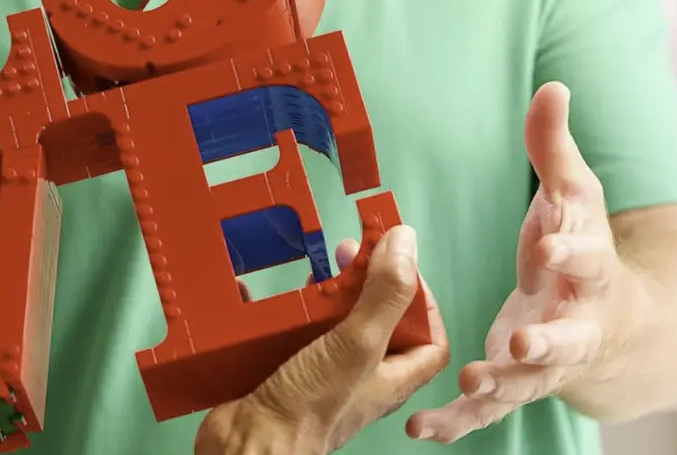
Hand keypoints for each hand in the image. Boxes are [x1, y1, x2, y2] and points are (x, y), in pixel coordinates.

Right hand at [196, 226, 449, 454]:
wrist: (250, 446)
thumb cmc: (310, 409)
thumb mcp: (358, 344)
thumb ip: (386, 295)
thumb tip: (406, 241)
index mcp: (390, 376)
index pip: (427, 337)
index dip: (421, 299)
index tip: (399, 262)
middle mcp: (358, 376)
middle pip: (374, 323)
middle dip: (365, 284)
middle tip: (348, 253)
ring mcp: (318, 375)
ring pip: (327, 326)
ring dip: (320, 295)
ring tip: (310, 269)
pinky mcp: (279, 371)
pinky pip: (280, 333)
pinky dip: (271, 310)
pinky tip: (257, 291)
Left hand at [407, 82, 637, 442]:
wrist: (612, 321)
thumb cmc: (582, 247)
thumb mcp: (575, 195)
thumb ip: (555, 148)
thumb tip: (553, 87)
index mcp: (589, 272)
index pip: (589, 260)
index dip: (571, 251)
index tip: (549, 244)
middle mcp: (574, 323)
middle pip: (569, 338)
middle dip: (549, 342)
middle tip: (525, 342)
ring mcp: (545, 362)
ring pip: (528, 382)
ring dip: (500, 385)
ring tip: (472, 382)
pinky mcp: (516, 383)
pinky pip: (487, 409)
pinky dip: (457, 421)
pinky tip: (421, 429)